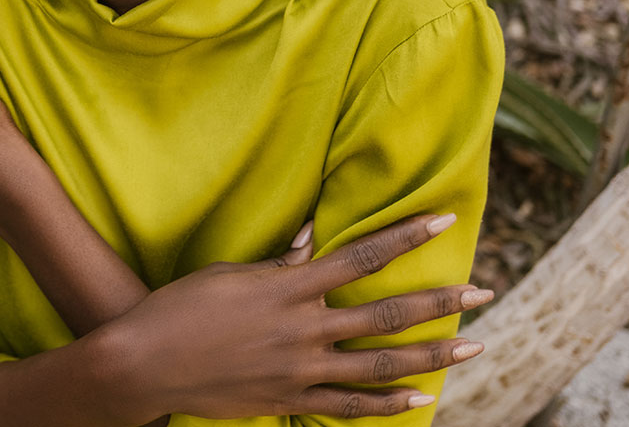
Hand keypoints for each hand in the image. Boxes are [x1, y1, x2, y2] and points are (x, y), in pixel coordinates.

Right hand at [97, 213, 492, 422]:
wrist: (144, 365)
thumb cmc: (179, 309)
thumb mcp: (228, 274)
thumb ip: (277, 264)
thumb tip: (311, 240)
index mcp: (288, 288)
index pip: (359, 257)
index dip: (405, 237)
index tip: (444, 222)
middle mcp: (303, 329)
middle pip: (387, 313)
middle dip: (440, 301)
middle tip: (484, 292)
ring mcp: (300, 370)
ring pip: (382, 365)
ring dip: (433, 356)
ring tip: (474, 346)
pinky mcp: (290, 400)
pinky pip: (350, 406)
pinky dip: (389, 405)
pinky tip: (421, 399)